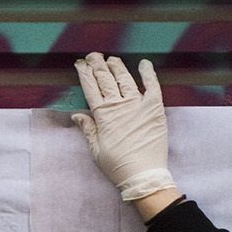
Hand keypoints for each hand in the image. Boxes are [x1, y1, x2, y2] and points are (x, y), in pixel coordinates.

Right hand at [71, 52, 175, 200]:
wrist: (143, 175)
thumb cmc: (117, 166)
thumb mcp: (96, 150)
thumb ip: (88, 129)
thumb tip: (76, 114)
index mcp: (103, 116)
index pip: (91, 89)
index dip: (85, 74)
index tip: (80, 64)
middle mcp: (119, 106)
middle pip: (106, 79)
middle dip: (98, 65)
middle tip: (93, 56)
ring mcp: (138, 105)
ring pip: (125, 79)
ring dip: (117, 67)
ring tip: (111, 59)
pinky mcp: (155, 108)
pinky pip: (152, 86)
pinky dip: (148, 74)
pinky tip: (143, 63)